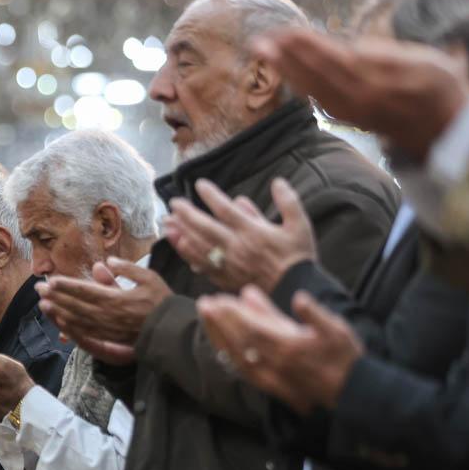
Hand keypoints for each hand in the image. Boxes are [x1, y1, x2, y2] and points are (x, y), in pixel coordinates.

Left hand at [36, 258, 169, 362]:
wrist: (172, 330)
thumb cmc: (162, 302)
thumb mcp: (149, 278)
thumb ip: (127, 268)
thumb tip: (106, 261)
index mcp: (117, 299)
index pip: (85, 290)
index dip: (66, 286)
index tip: (51, 280)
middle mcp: (108, 315)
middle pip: (76, 305)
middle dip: (56, 296)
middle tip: (39, 289)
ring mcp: (108, 328)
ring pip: (78, 319)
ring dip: (58, 311)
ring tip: (43, 304)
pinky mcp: (110, 337)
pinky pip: (86, 332)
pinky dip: (70, 327)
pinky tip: (60, 322)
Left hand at [164, 177, 315, 293]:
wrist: (293, 288)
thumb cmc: (298, 256)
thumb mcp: (300, 225)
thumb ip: (288, 202)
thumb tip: (277, 181)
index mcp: (253, 232)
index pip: (226, 210)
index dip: (211, 196)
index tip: (199, 184)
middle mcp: (237, 247)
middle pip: (205, 228)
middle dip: (187, 214)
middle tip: (174, 203)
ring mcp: (229, 263)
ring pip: (199, 246)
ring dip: (182, 233)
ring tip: (168, 223)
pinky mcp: (226, 277)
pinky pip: (203, 265)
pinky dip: (190, 255)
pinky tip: (181, 246)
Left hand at [197, 285, 363, 413]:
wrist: (352, 392)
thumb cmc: (345, 357)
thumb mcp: (336, 329)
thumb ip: (314, 314)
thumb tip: (298, 298)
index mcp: (289, 347)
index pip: (252, 328)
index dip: (232, 314)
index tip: (218, 299)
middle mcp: (275, 363)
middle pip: (238, 341)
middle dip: (219, 322)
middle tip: (204, 303)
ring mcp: (271, 376)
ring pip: (236, 355)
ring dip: (219, 336)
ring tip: (207, 318)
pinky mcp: (270, 385)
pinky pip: (242, 370)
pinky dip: (228, 355)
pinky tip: (220, 344)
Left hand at [254, 28, 468, 162]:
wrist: (440, 127)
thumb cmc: (435, 85)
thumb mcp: (423, 62)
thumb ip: (386, 55)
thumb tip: (352, 49)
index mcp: (377, 81)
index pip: (335, 60)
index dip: (309, 47)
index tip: (288, 33)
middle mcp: (358, 98)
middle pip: (315, 75)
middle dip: (286, 58)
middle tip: (260, 42)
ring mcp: (349, 110)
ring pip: (311, 88)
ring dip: (286, 70)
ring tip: (264, 53)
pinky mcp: (345, 116)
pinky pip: (316, 99)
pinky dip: (299, 84)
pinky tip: (284, 72)